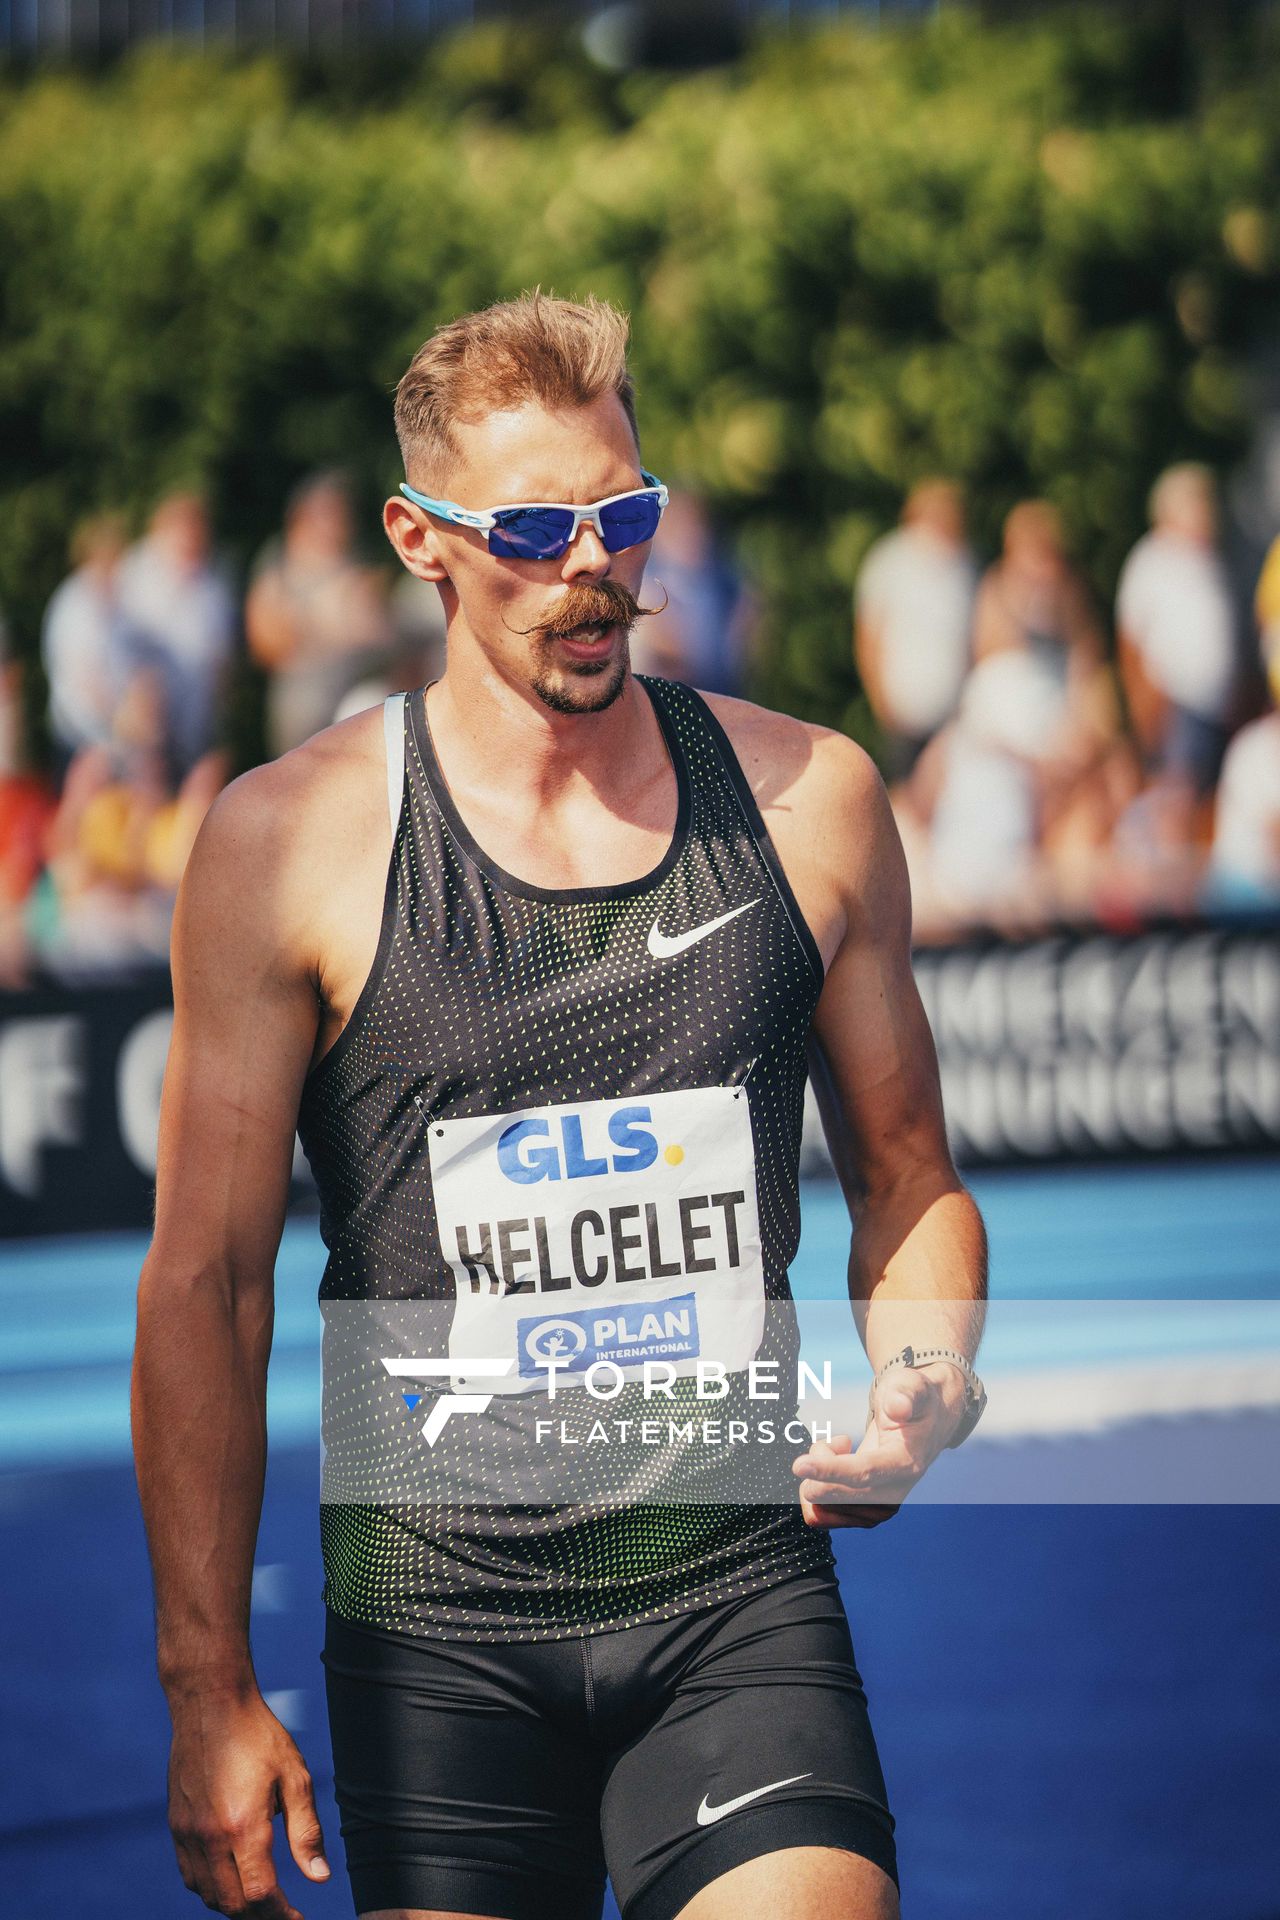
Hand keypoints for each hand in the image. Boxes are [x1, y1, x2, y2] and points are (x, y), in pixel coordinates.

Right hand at [167, 1687, 328, 1916]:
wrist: (211, 1703)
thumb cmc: (258, 1734)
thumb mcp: (295, 1777)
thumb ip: (306, 1832)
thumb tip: (319, 1877)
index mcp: (242, 1826)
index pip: (260, 1895)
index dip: (281, 1915)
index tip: (298, 1919)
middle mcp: (209, 1837)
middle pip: (232, 1904)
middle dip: (260, 1916)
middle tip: (283, 1912)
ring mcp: (187, 1833)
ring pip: (208, 1895)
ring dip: (234, 1906)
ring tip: (261, 1899)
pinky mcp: (176, 1825)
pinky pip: (190, 1876)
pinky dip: (211, 1889)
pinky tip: (231, 1878)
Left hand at [791, 1361, 967, 1528]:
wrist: (926, 1419)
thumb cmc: (915, 1400)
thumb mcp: (911, 1386)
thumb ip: (904, 1395)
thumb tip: (898, 1406)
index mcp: (906, 1463)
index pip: (864, 1473)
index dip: (830, 1471)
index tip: (799, 1465)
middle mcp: (895, 1491)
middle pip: (842, 1499)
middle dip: (819, 1471)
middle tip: (832, 1441)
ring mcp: (880, 1504)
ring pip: (829, 1509)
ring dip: (818, 1478)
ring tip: (835, 1448)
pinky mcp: (866, 1508)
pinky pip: (827, 1513)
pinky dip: (818, 1488)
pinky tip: (831, 1464)